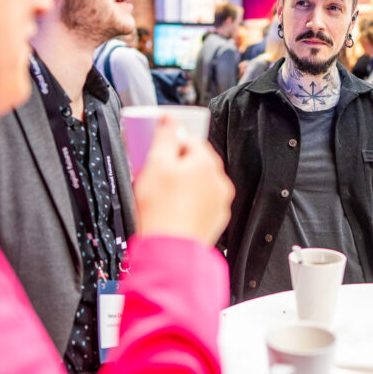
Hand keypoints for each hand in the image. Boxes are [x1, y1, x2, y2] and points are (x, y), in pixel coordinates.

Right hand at [134, 117, 232, 245]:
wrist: (168, 254)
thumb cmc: (161, 210)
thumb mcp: (156, 164)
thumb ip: (164, 137)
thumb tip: (169, 119)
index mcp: (207, 163)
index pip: (189, 138)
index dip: (168, 139)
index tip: (154, 145)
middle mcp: (219, 181)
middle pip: (194, 162)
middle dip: (174, 162)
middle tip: (152, 170)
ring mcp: (219, 204)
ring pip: (197, 184)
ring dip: (181, 183)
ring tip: (159, 193)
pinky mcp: (213, 222)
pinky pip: (199, 204)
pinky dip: (186, 202)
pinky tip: (169, 209)